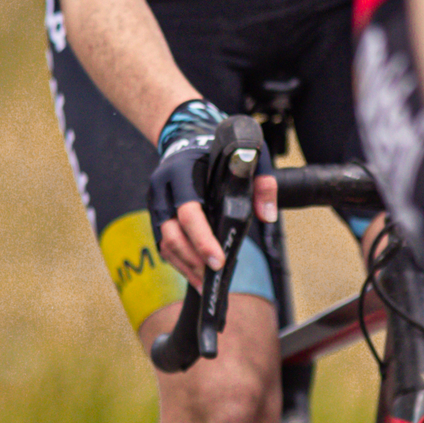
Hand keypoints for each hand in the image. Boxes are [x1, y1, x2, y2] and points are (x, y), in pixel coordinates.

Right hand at [147, 104, 276, 291]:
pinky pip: (163, 245)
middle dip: (192, 260)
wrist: (188, 139)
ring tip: (206, 283)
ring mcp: (156, 203)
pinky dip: (180, 262)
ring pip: (165, 244)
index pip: (188, 211)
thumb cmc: (218, 150)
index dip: (201, 239)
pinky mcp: (157, 215)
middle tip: (213, 277)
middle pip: (170, 234)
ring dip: (185, 266)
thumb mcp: (245, 155)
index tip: (218, 260)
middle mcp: (163, 189)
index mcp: (181, 172)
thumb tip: (268, 215)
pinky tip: (196, 274)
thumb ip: (261, 181)